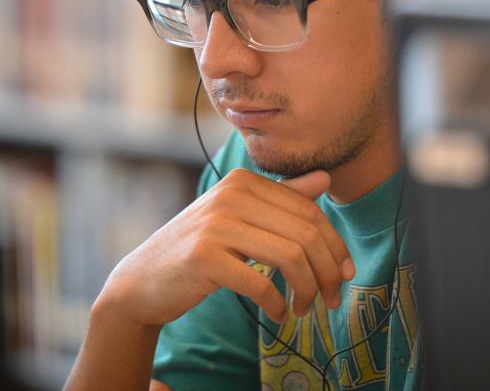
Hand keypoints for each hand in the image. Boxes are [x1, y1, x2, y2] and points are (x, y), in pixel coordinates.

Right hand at [98, 167, 355, 327]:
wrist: (143, 280)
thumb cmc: (199, 250)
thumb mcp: (240, 218)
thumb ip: (282, 198)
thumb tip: (325, 177)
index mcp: (243, 181)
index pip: (310, 211)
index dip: (336, 246)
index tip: (346, 274)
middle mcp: (230, 194)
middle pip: (306, 234)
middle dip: (328, 272)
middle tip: (331, 300)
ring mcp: (215, 224)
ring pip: (290, 257)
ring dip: (307, 290)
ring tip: (304, 309)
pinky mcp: (204, 257)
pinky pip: (260, 283)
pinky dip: (277, 304)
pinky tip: (278, 314)